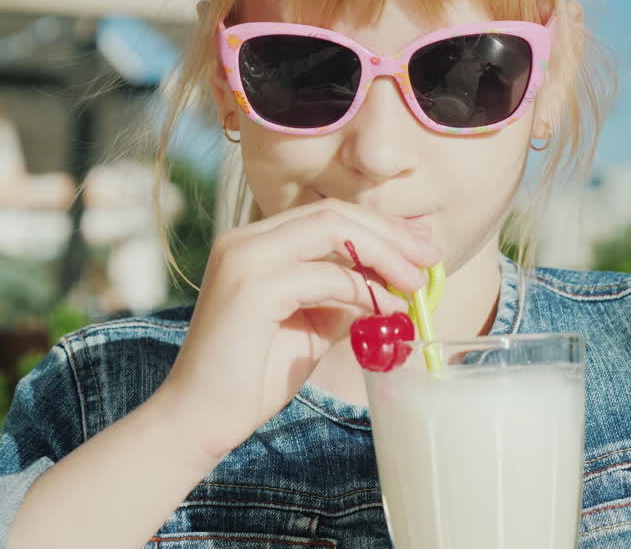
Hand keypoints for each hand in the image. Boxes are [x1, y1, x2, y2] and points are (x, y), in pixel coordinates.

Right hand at [156, 198, 440, 460]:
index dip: (379, 225)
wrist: (201, 417)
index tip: (420, 244)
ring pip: (331, 231)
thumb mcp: (309, 324)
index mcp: (254, 243)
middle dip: (389, 232)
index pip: (326, 215)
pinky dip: (363, 290)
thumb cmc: (253, 375)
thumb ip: (342, 296)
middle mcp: (245, 240)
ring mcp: (244, 258)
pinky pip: (323, 276)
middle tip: (430, 257)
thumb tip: (392, 281)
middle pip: (332, 213)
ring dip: (383, 255)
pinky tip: (386, 309)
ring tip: (415, 283)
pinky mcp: (252, 287)